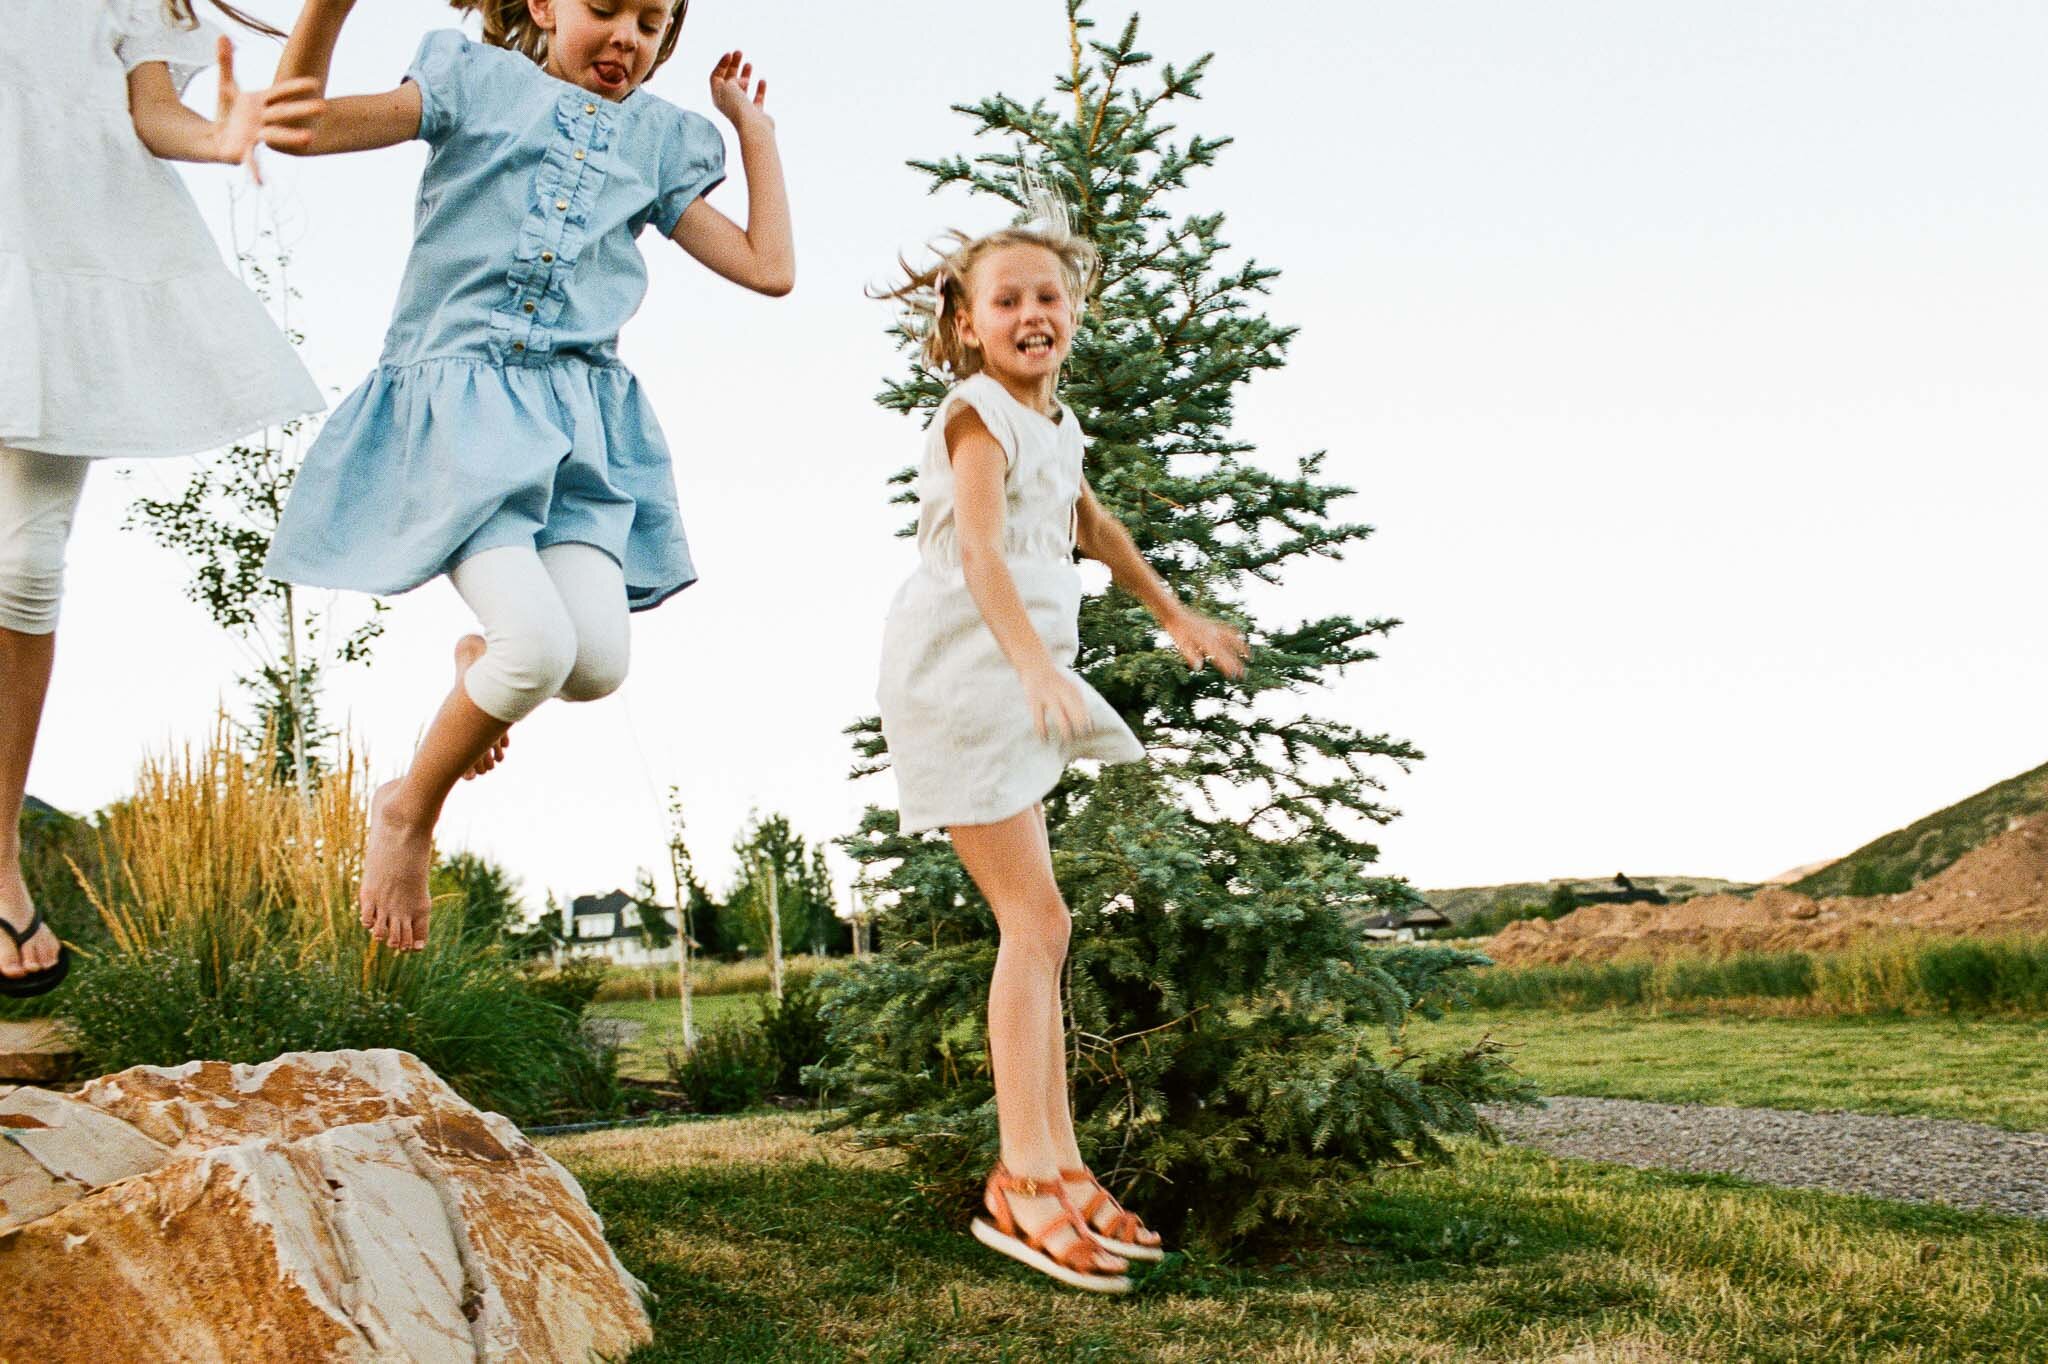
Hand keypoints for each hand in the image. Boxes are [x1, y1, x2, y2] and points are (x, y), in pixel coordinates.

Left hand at [209, 37, 323, 183]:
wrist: (214, 136)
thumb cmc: (226, 112)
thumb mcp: (225, 85)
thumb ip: (225, 61)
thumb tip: (223, 37)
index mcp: (261, 103)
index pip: (281, 92)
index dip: (296, 88)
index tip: (315, 84)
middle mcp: (263, 120)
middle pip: (284, 113)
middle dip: (302, 111)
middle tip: (323, 107)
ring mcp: (255, 136)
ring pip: (275, 135)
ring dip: (292, 137)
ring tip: (309, 139)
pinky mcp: (244, 151)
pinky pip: (251, 162)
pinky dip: (255, 173)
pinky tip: (262, 183)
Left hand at [708, 50, 771, 128]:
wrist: (753, 126)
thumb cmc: (738, 106)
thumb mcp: (729, 86)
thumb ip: (730, 78)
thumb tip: (741, 80)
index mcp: (718, 97)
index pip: (716, 76)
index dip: (722, 63)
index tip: (730, 54)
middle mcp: (728, 103)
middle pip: (729, 81)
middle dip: (733, 65)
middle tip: (739, 52)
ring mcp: (743, 108)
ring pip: (742, 89)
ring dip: (745, 75)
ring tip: (749, 63)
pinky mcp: (756, 113)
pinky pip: (757, 99)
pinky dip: (759, 89)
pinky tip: (762, 80)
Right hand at [1022, 666, 1094, 743]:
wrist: (1035, 666)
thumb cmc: (1056, 682)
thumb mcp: (1070, 688)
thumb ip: (1079, 703)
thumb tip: (1090, 724)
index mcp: (1073, 690)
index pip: (1084, 709)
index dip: (1087, 721)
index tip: (1089, 733)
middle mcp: (1062, 692)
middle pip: (1076, 713)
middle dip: (1080, 727)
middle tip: (1080, 738)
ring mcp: (1048, 696)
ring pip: (1060, 718)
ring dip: (1065, 731)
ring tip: (1067, 741)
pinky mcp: (1035, 700)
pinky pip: (1039, 719)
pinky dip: (1042, 730)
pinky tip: (1044, 739)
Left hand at [1165, 608, 1249, 678]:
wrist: (1175, 614)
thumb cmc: (1177, 631)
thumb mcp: (1181, 645)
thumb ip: (1190, 656)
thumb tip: (1198, 668)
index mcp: (1205, 642)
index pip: (1220, 657)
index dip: (1227, 666)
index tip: (1234, 675)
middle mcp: (1213, 635)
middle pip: (1229, 651)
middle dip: (1237, 663)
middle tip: (1243, 674)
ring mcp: (1214, 629)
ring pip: (1233, 639)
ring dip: (1242, 648)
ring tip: (1249, 656)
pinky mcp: (1213, 624)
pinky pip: (1228, 629)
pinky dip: (1235, 634)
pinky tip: (1240, 636)